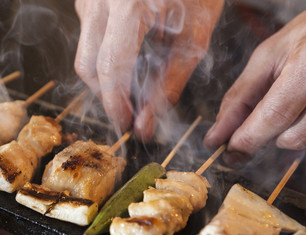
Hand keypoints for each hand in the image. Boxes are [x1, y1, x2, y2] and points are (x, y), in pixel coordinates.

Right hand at [74, 0, 223, 140]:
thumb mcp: (193, 39)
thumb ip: (169, 84)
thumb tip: (145, 124)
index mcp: (129, 3)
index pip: (110, 68)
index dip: (115, 104)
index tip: (125, 124)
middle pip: (87, 65)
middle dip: (106, 96)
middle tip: (128, 112)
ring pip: (85, 54)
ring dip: (106, 79)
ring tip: (132, 87)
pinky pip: (88, 39)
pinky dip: (104, 59)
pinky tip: (127, 63)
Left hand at [204, 5, 305, 164]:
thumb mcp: (268, 56)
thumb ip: (241, 96)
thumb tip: (218, 133)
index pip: (274, 114)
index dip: (246, 138)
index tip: (225, 150)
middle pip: (292, 136)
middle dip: (259, 139)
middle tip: (241, 136)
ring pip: (303, 139)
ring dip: (281, 132)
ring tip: (281, 105)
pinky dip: (297, 128)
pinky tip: (297, 108)